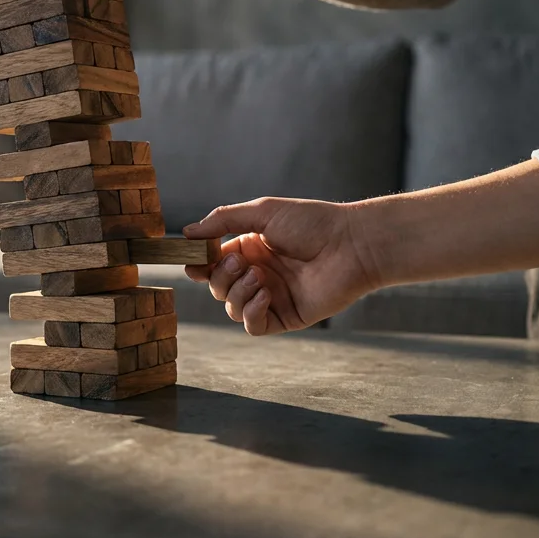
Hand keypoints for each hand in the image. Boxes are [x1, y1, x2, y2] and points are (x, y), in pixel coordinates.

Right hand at [182, 198, 381, 335]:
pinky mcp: (285, 316)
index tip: (193, 261)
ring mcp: (270, 297)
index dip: (199, 264)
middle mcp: (257, 273)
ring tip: (259, 277)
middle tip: (241, 262)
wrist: (351, 245)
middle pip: (218, 286)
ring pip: (231, 307)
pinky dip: (250, 312)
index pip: (211, 262)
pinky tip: (264, 295)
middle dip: (221, 276)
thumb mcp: (262, 212)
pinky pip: (253, 325)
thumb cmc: (312, 223)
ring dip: (237, 293)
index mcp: (249, 248)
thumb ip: (223, 221)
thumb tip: (187, 234)